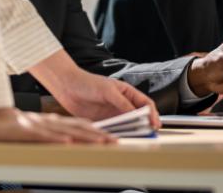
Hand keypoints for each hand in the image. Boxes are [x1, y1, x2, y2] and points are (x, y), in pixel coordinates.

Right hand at [0, 107, 113, 143]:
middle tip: (115, 142)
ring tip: (101, 142)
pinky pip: (44, 136)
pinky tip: (68, 142)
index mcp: (53, 123)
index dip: (97, 132)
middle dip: (98, 136)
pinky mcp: (27, 131)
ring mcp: (39, 126)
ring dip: (85, 137)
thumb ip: (54, 136)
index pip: (80, 127)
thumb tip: (71, 143)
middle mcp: (50, 123)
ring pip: (66, 132)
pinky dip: (57, 139)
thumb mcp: (39, 131)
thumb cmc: (14, 128)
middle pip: (78, 129)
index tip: (111, 139)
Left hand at [30, 50, 159, 128]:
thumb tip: (136, 113)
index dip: (152, 114)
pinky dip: (119, 134)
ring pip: (127, 124)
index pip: (145, 104)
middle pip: (139, 116)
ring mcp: (113, 113)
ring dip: (133, 131)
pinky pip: (114, 129)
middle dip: (145, 124)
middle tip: (149, 134)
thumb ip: (122, 102)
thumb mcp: (108, 91)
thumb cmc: (89, 83)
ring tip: (137, 138)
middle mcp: (122, 104)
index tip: (154, 123)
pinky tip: (121, 138)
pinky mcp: (103, 121)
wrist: (68, 87)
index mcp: (127, 93)